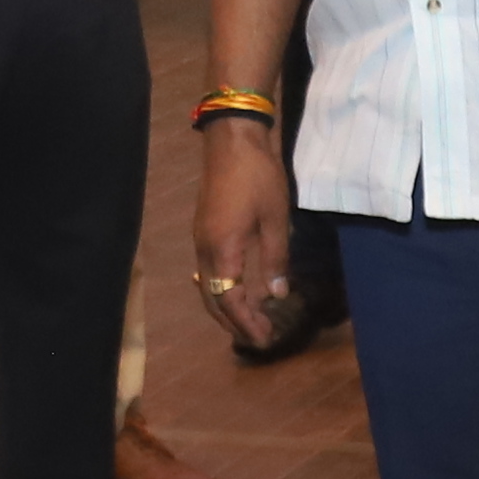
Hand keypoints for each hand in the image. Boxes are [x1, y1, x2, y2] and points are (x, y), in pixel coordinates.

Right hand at [196, 121, 299, 351]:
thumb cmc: (258, 176)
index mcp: (223, 250)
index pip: (230, 300)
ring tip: (249, 320)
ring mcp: (201, 239)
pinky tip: (236, 290)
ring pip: (208, 287)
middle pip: (213, 299)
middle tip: (259, 337)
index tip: (265, 339)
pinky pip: (208, 271)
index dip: (247, 323)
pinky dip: (222, 289)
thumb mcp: (275, 219)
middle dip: (234, 322)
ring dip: (226, 308)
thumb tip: (277, 294)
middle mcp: (205, 250)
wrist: (233, 139)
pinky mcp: (204, 230)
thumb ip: (275, 259)